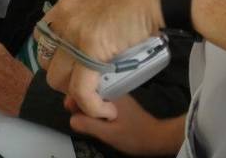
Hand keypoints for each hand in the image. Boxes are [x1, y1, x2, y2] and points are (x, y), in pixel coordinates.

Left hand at [36, 0, 163, 119]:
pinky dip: (92, 106)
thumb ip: (92, 16)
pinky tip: (106, 109)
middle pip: (47, 61)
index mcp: (66, 4)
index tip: (71, 67)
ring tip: (99, 96)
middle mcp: (64, 17)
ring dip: (77, 94)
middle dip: (65, 78)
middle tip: (88, 83)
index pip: (43, 38)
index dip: (55, 58)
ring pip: (59, 79)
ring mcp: (74, 33)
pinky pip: (81, 90)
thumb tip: (96, 36)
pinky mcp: (90, 50)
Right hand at [69, 95, 185, 155]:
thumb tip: (71, 118)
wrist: (155, 137)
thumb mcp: (108, 133)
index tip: (75, 115)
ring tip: (93, 123)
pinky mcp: (115, 100)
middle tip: (84, 122)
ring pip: (91, 96)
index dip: (74, 102)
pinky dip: (95, 110)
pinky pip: (98, 100)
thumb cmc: (134, 135)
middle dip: (80, 106)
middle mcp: (110, 88)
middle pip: (85, 91)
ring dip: (88, 109)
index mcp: (108, 92)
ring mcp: (113, 93)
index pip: (81, 88)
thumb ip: (88, 124)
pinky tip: (99, 121)